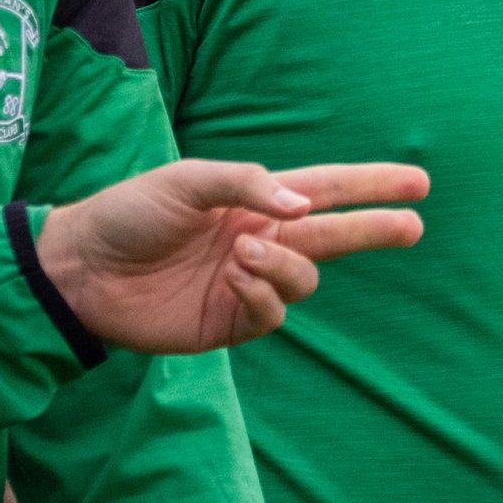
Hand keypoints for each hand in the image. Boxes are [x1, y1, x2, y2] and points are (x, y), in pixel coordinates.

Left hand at [37, 161, 427, 355]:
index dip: (371, 185)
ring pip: (304, 279)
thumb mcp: (187, 180)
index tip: (418, 182)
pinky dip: (261, 295)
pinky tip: (231, 281)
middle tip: (414, 225)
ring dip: (285, 265)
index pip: (326, 189)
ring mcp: (248, 283)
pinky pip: (272, 314)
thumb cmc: (129, 213)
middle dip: (375, 228)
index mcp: (254, 199)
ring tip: (241, 255)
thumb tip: (306, 204)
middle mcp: (260, 239)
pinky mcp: (231, 322)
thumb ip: (248, 183)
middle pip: (335, 235)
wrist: (83, 268)